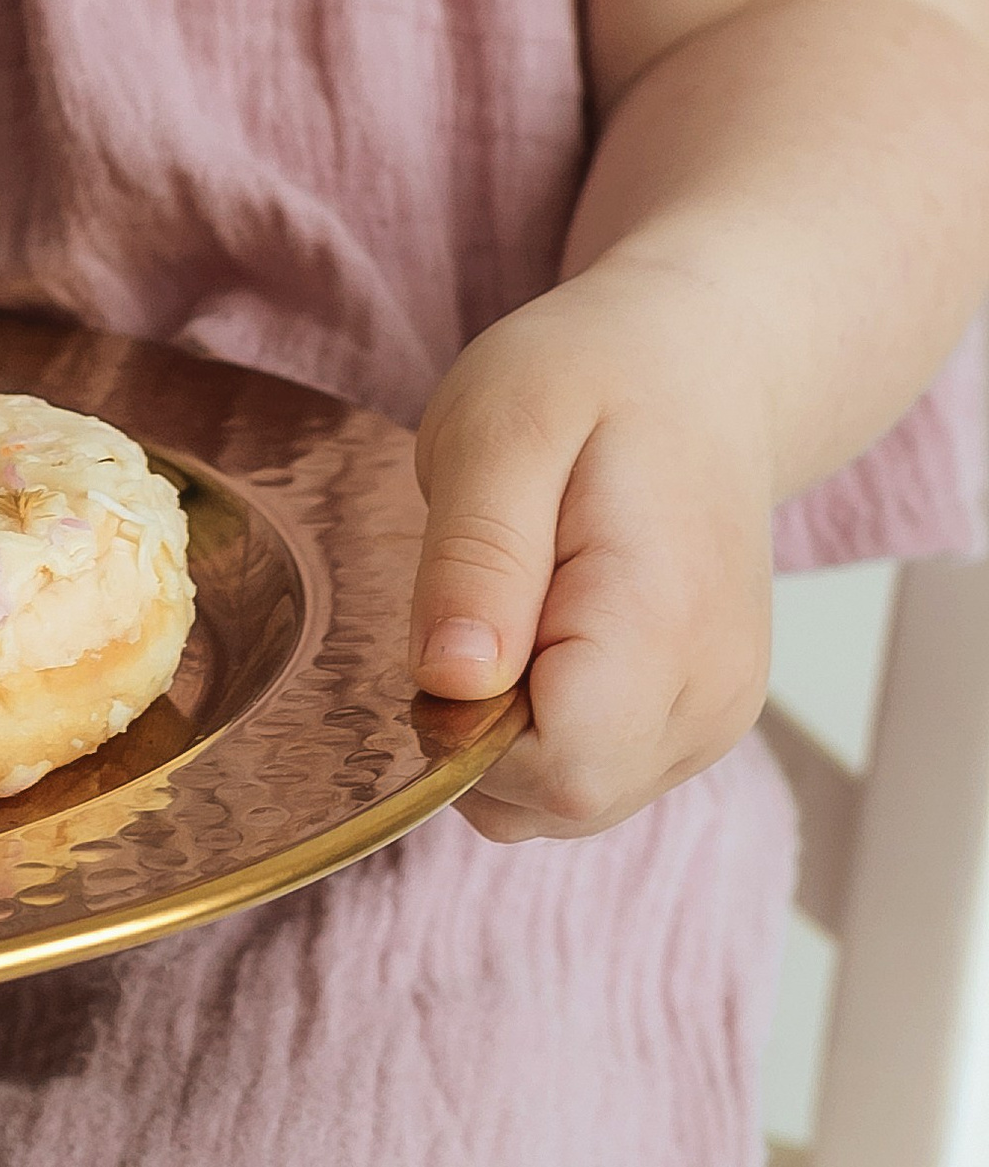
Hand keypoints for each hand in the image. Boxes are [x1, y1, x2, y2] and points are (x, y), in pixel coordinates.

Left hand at [406, 263, 775, 842]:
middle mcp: (711, 698)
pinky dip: (543, 725)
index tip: (459, 614)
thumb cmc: (594, 378)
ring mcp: (715, 719)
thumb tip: (451, 683)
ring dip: (507, 728)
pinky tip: (549, 626)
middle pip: (557, 801)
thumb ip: (476, 559)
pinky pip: (592, 775)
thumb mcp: (502, 426)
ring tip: (522, 596)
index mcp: (668, 627)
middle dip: (478, 728)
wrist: (701, 363)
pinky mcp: (701, 720)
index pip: (555, 770)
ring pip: (567, 803)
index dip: (467, 721)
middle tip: (484, 593)